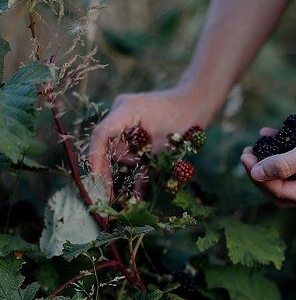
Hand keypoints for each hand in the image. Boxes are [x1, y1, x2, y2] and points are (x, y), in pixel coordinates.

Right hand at [88, 85, 207, 193]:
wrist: (196, 101)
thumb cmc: (185, 118)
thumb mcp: (165, 144)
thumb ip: (145, 163)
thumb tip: (133, 191)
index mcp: (126, 110)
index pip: (101, 135)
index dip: (96, 160)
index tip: (97, 182)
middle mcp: (121, 112)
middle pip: (109, 146)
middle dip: (112, 170)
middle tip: (111, 198)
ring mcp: (126, 119)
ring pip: (120, 150)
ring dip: (132, 166)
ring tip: (145, 177)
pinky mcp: (134, 127)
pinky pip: (129, 149)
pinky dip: (135, 166)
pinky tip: (137, 192)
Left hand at [241, 93, 295, 207]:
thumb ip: (282, 164)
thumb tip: (255, 175)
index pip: (282, 193)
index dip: (260, 177)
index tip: (245, 158)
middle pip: (284, 189)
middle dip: (263, 172)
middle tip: (246, 154)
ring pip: (290, 173)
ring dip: (272, 159)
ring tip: (256, 143)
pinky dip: (286, 149)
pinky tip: (272, 134)